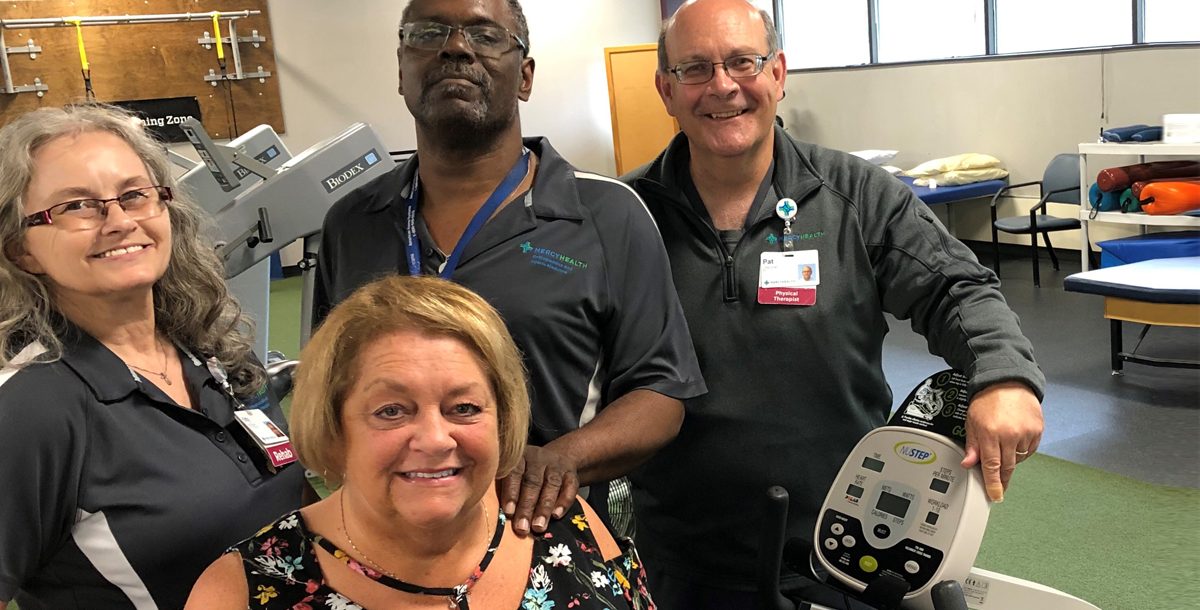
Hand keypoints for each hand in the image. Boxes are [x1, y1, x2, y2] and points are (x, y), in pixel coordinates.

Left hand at [498, 444, 578, 534]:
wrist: (558, 457)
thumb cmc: (526, 474)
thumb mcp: (513, 474)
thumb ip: (505, 489)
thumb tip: (496, 516)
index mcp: (519, 457)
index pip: (514, 473)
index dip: (511, 493)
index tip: (509, 513)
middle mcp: (538, 458)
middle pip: (532, 482)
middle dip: (527, 506)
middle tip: (522, 528)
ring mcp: (556, 465)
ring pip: (551, 484)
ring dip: (544, 507)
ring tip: (538, 527)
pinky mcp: (571, 474)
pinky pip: (570, 487)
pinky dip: (564, 502)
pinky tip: (557, 516)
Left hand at [960, 381, 1043, 502]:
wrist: (1008, 381)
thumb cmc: (987, 400)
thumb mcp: (972, 421)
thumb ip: (972, 445)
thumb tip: (969, 464)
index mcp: (990, 433)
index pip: (992, 466)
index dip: (994, 484)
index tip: (995, 496)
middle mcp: (1010, 434)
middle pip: (1007, 467)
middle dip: (1002, 479)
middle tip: (999, 486)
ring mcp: (1026, 433)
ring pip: (1019, 459)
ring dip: (1011, 459)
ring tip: (1003, 445)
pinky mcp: (1038, 430)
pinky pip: (1029, 450)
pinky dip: (1022, 451)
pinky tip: (1014, 440)